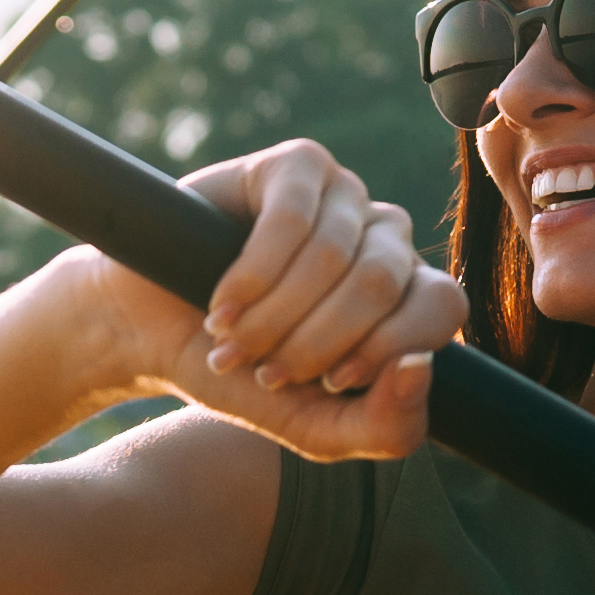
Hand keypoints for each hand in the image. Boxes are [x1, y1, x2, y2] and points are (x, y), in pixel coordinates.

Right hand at [62, 140, 461, 462]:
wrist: (153, 335)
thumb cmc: (243, 377)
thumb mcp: (319, 429)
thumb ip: (386, 427)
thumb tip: (420, 366)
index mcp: (408, 296)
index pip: (441, 306)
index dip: (385, 349)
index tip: (327, 385)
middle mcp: (386, 238)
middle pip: (381, 282)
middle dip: (313, 342)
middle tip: (263, 371)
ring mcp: (345, 195)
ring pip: (335, 254)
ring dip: (271, 315)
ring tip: (230, 339)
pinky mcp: (297, 166)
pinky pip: (291, 219)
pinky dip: (250, 276)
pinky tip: (221, 301)